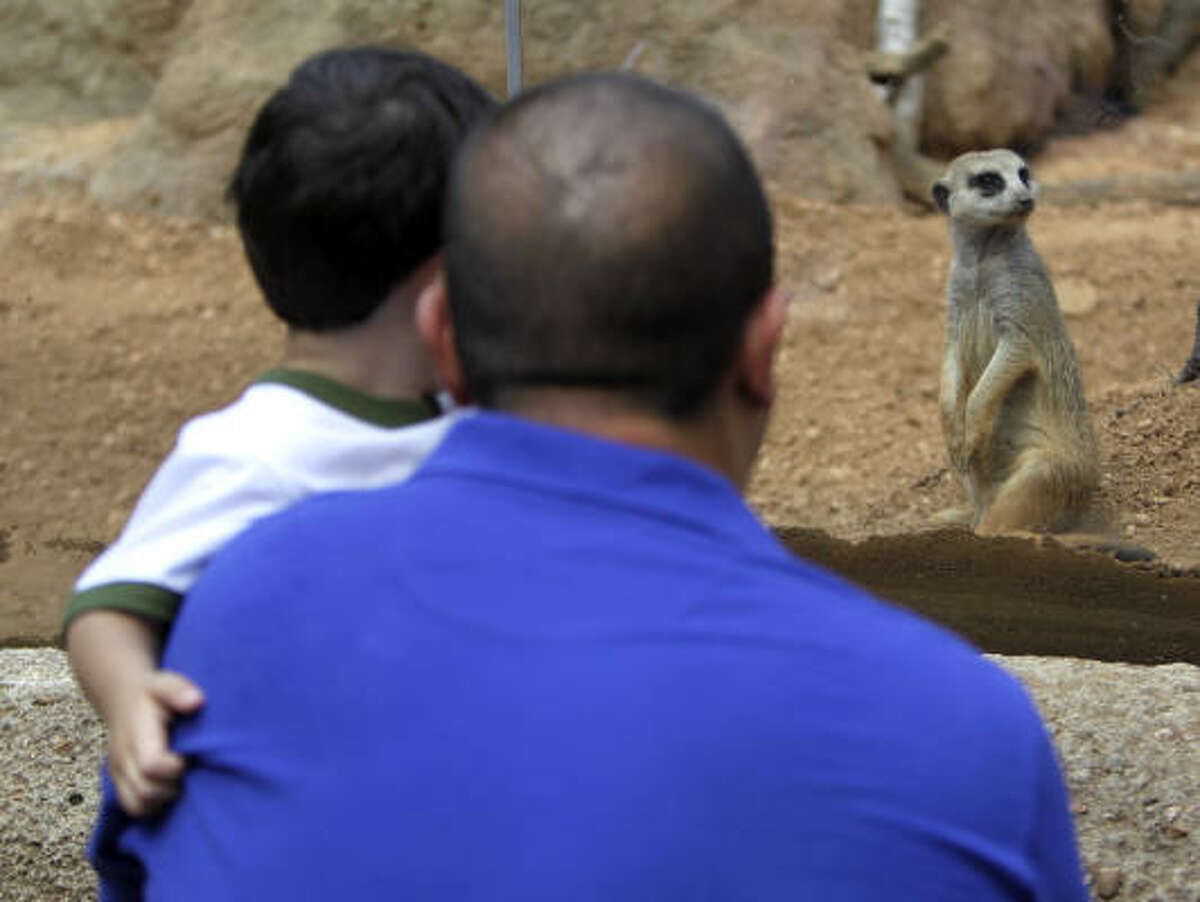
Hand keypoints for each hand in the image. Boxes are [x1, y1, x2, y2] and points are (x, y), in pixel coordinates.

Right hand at [106, 670, 203, 816]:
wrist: (123, 700)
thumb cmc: (152, 694)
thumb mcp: (166, 683)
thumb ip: (179, 691)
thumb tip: (196, 702)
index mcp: (137, 735)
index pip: (151, 765)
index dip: (174, 768)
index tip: (187, 756)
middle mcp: (123, 758)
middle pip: (145, 791)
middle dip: (172, 786)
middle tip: (186, 770)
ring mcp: (118, 773)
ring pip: (137, 805)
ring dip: (163, 799)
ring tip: (177, 780)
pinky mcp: (118, 782)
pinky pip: (132, 807)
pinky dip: (152, 806)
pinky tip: (167, 788)